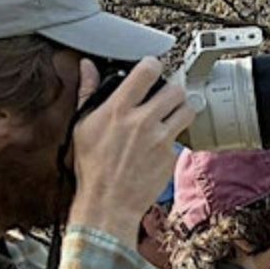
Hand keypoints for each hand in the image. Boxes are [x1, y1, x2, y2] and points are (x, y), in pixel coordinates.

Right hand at [69, 57, 194, 243]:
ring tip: (171, 114)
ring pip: (187, 110)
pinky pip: (180, 137)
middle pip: (175, 90)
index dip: (153, 65)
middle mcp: (142, 122)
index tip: (153, 68)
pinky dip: (173, 137)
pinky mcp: (171, 156)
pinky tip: (161, 143)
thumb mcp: (82, 126)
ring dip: (182, 109)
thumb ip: (88, 92)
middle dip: (172, 89)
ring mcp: (160, 140)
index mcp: (117, 110)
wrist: (109, 202)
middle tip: (166, 95)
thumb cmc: (92, 167)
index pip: (146, 72)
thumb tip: (88, 66)